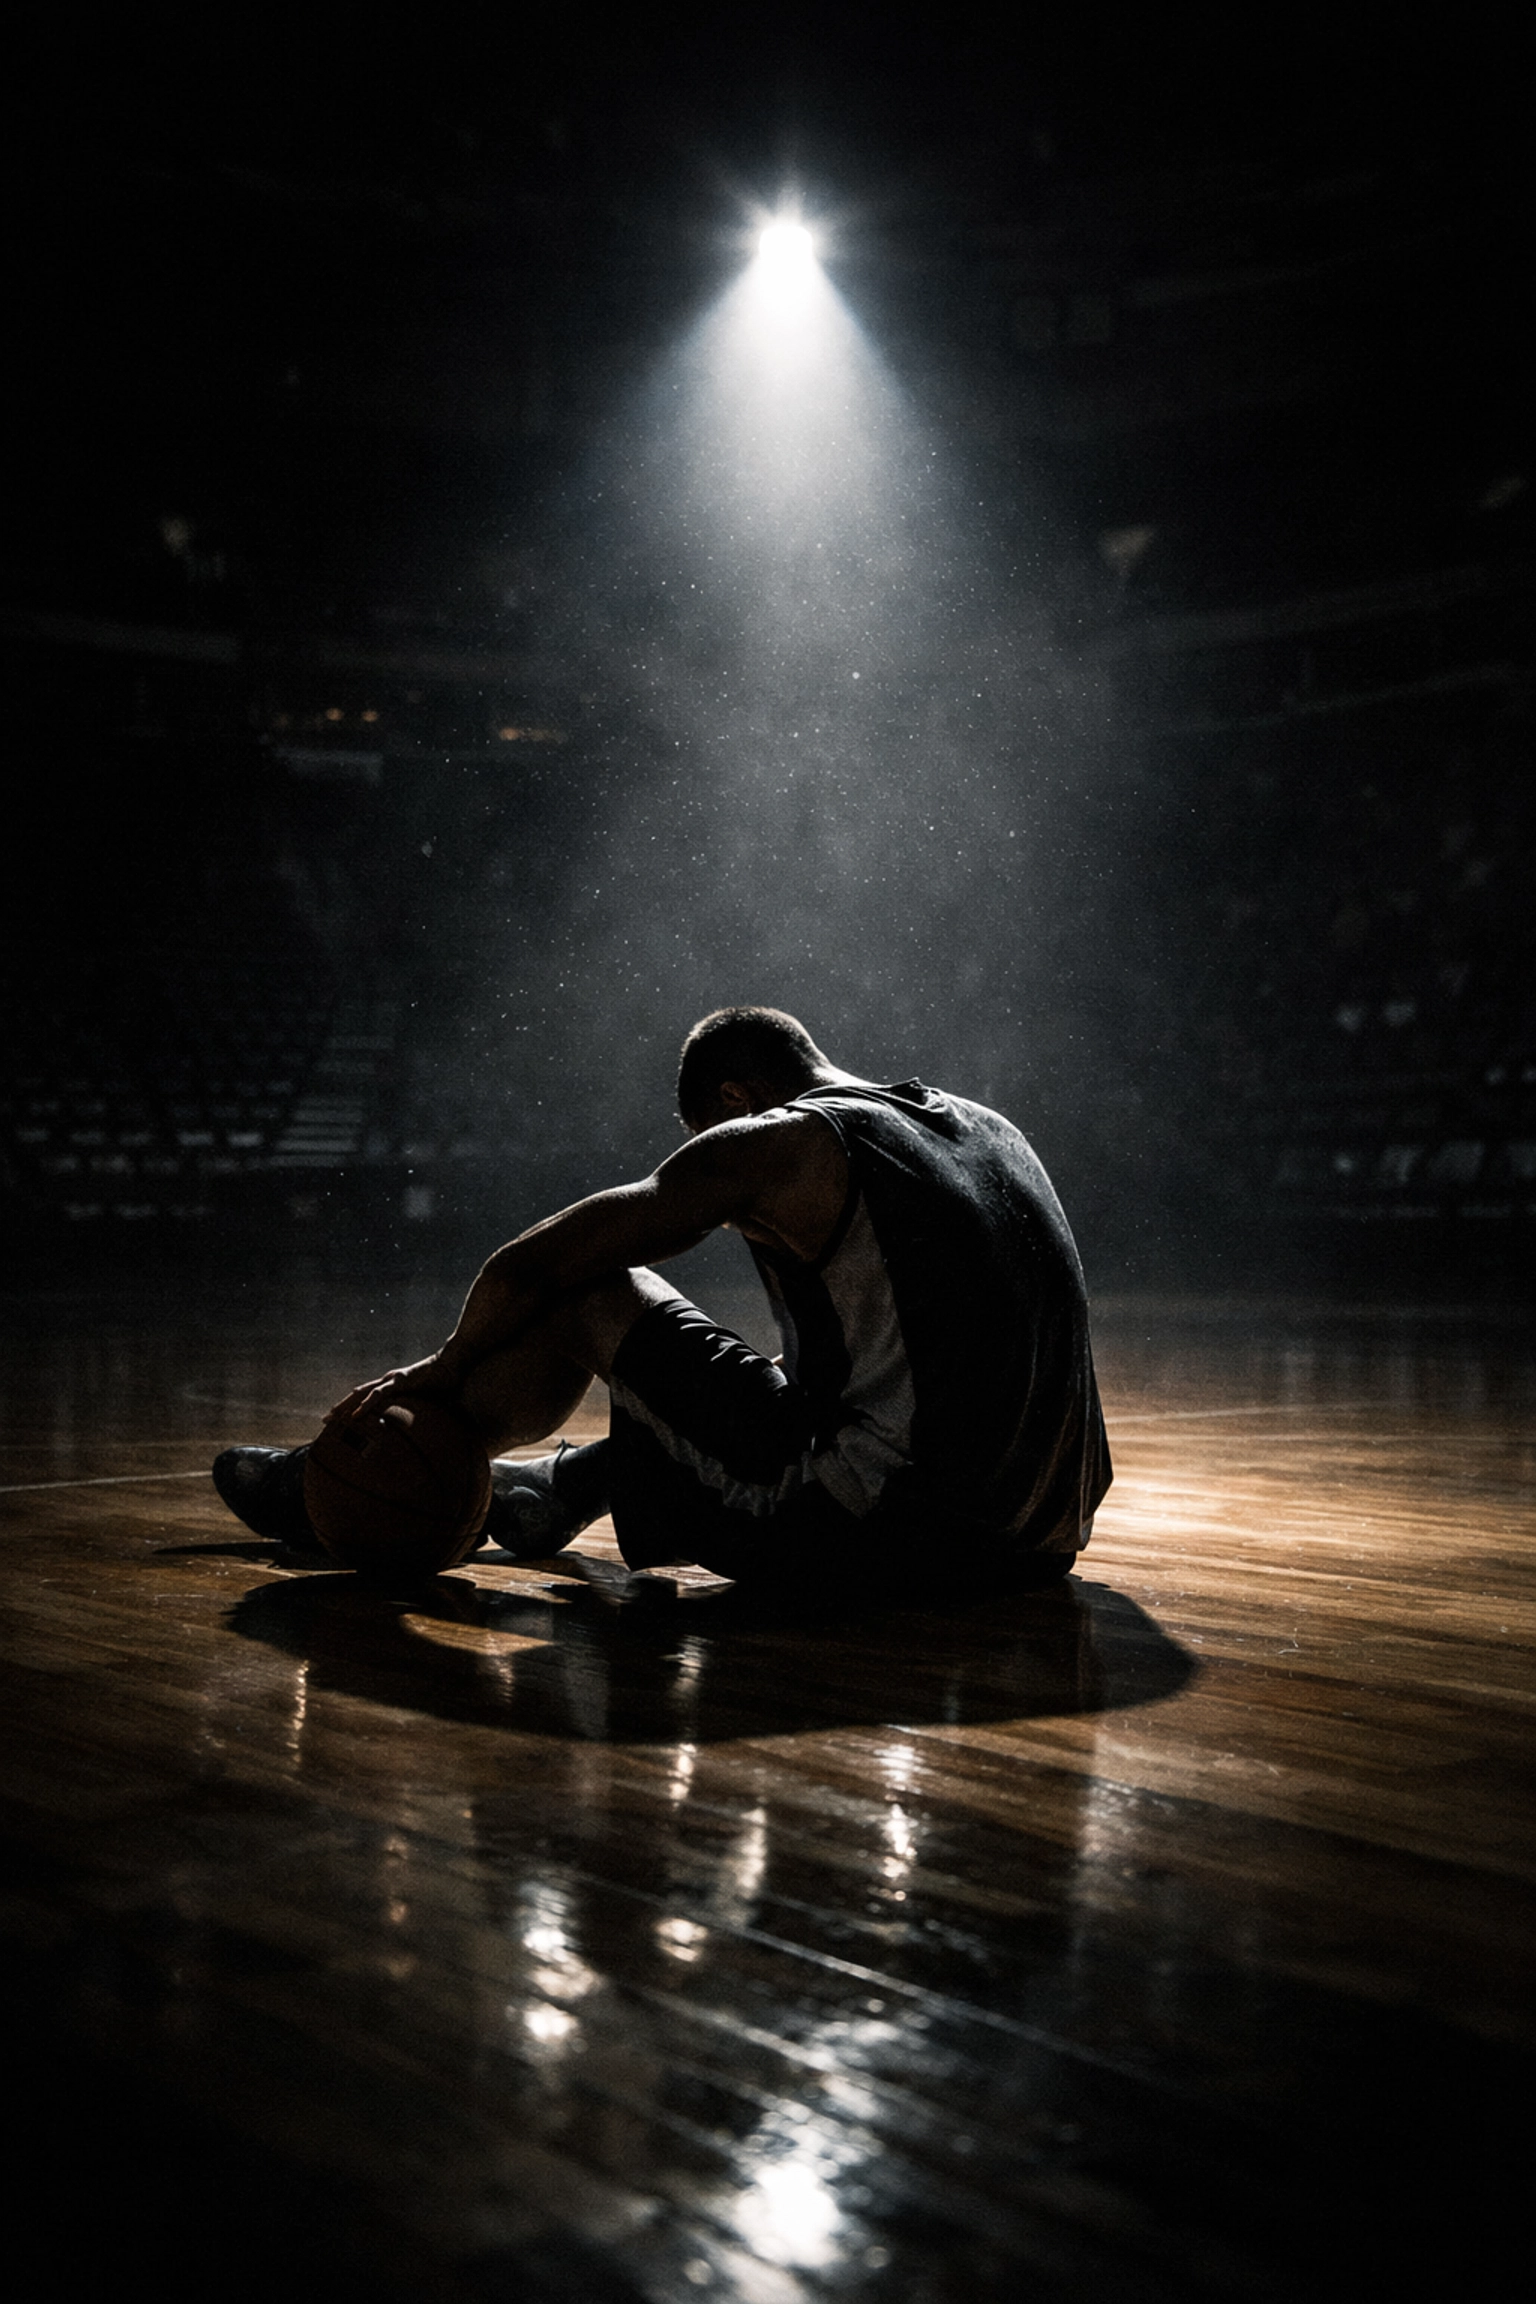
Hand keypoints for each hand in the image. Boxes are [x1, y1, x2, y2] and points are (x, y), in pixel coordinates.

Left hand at [329, 1350, 462, 1424]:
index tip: (339, 1422)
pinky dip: (365, 1405)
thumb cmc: (446, 1385)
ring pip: (361, 1394)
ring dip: (345, 1406)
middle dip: (341, 1408)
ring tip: (331, 1418)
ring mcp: (392, 1380)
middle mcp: (388, 1383)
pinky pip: (378, 1395)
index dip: (352, 1408)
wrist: (455, 1364)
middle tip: (324, 1422)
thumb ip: (425, 1418)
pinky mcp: (399, 1380)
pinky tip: (356, 1416)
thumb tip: (428, 1439)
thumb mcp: (432, 1406)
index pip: (367, 1398)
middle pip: (358, 1395)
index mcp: (394, 1389)